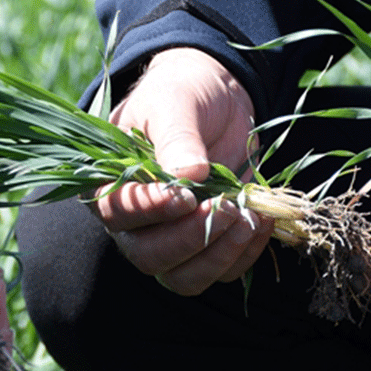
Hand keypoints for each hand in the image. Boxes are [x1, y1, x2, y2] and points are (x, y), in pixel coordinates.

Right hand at [95, 47, 275, 294]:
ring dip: (219, 255)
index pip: (117, 213)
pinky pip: (221, 271)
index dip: (149, 211)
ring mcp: (171, 237)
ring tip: (248, 218)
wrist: (216, 96)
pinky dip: (244, 253)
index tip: (185, 195)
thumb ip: (177, 138)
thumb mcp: (175, 104)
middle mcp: (135, 221)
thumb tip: (189, 175)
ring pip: (184, 277)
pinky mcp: (207, 244)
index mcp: (111, 183)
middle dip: (190, 238)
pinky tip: (260, 221)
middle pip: (149, 256)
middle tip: (225, 205)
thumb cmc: (181, 93)